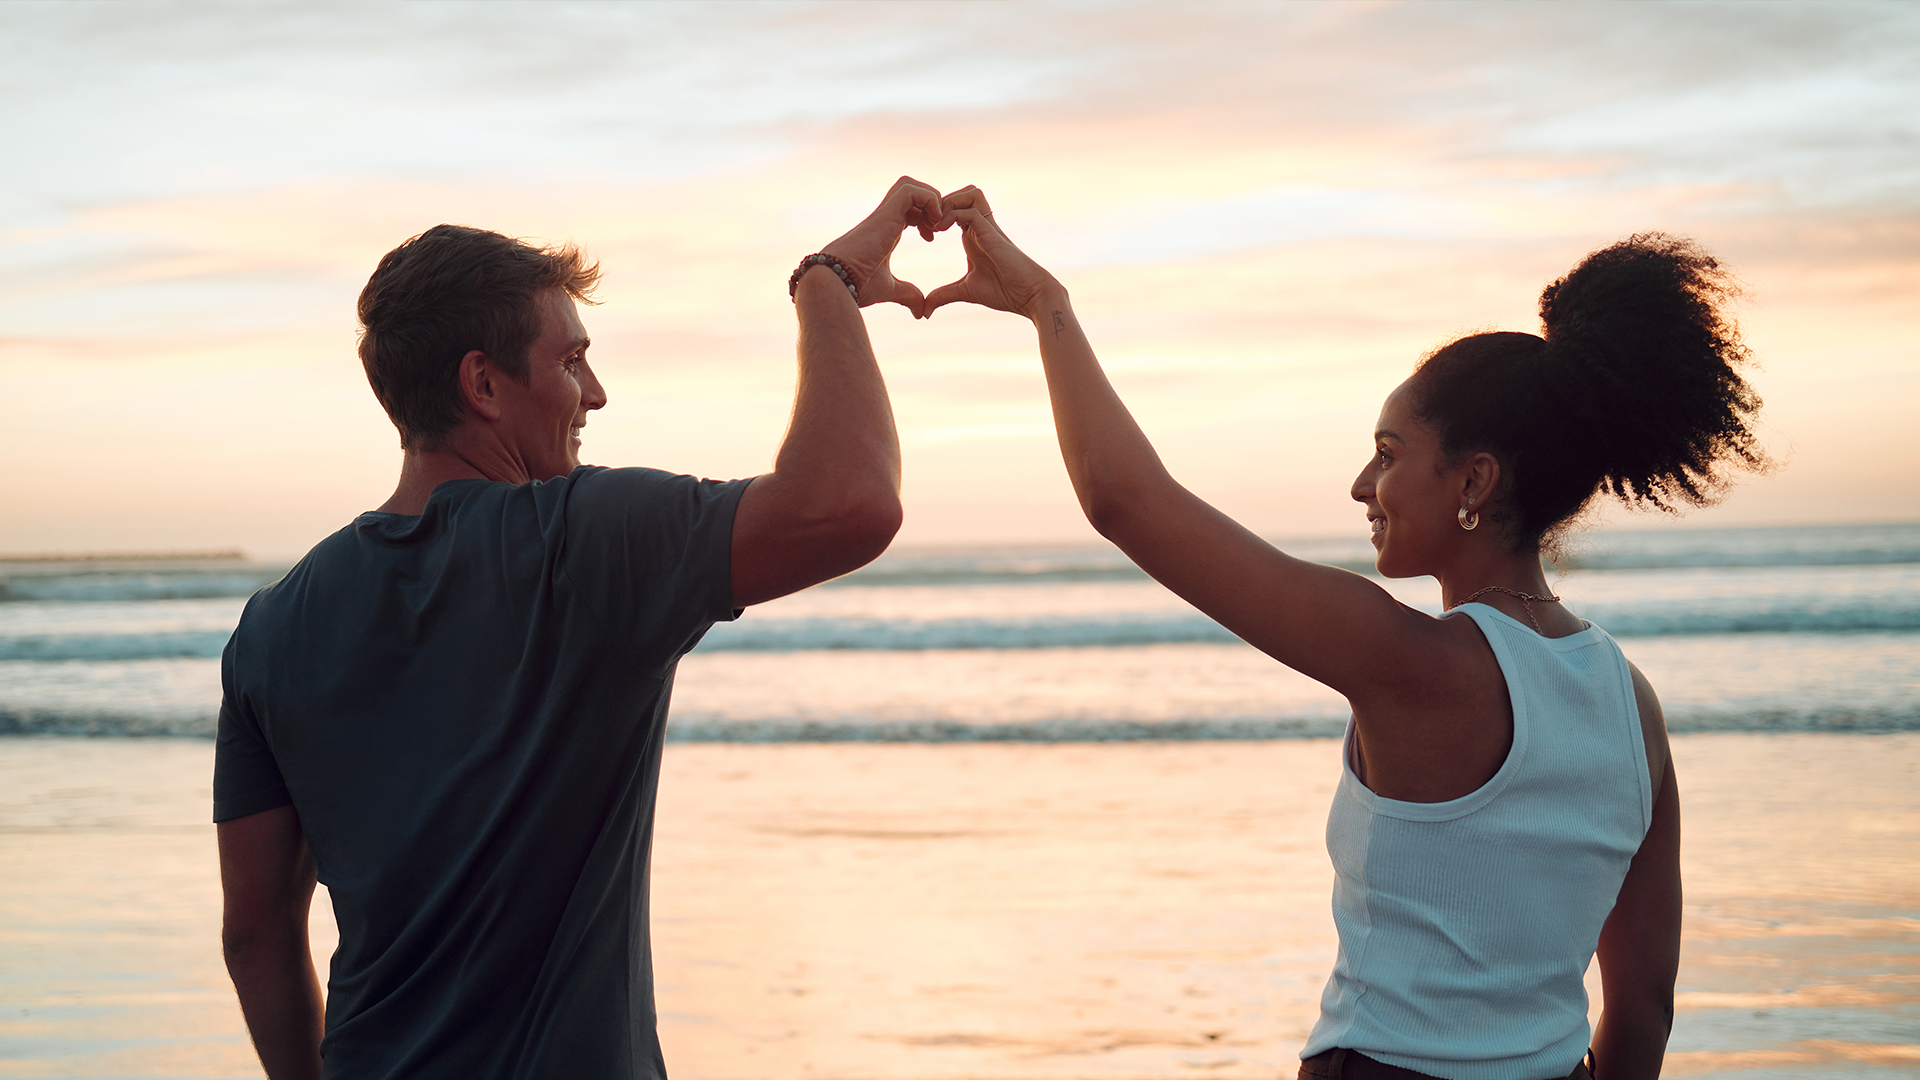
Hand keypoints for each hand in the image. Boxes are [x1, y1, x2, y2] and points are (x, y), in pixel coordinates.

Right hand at [821, 175, 946, 315]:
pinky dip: (928, 201)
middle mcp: (885, 217)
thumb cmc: (857, 284)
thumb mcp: (889, 289)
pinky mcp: (886, 213)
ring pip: (910, 185)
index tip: (931, 238)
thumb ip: (906, 295)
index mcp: (887, 229)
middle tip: (936, 227)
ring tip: (935, 224)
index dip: (926, 217)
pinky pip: (911, 191)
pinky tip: (930, 226)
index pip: (910, 208)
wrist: (838, 281)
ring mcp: (885, 213)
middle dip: (930, 202)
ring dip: (930, 200)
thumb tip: (919, 312)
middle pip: (911, 189)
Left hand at [922, 186, 1062, 322]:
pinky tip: (941, 231)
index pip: (954, 208)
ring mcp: (987, 227)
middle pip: (962, 193)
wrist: (1029, 295)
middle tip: (926, 224)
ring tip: (935, 225)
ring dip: (949, 203)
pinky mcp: (992, 232)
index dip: (935, 214)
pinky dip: (953, 215)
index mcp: (972, 235)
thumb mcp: (965, 291)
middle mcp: (980, 226)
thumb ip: (944, 295)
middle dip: (940, 203)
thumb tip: (925, 311)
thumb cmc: (1004, 291)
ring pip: (969, 193)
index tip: (922, 233)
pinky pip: (971, 210)